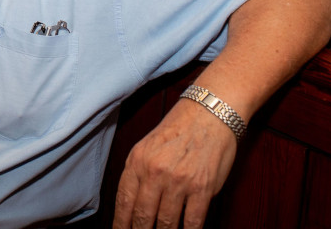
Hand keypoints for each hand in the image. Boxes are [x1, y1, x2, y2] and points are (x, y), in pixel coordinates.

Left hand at [112, 99, 236, 228]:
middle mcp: (155, 172)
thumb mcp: (147, 146)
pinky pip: (193, 221)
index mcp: (137, 161)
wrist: (209, 113)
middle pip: (143, 217)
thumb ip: (138, 174)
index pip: (124, 202)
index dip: (121, 224)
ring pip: (166, 223)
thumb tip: (131, 206)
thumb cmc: (178, 129)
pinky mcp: (202, 188)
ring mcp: (179, 181)